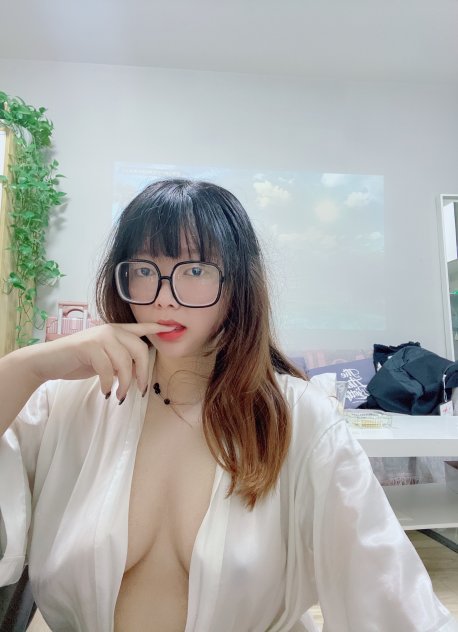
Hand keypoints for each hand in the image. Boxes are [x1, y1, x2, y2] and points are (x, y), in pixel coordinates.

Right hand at [25, 322, 174, 401]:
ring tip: (119, 395)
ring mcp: (100, 337)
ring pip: (125, 362)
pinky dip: (109, 384)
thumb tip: (137, 374)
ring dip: (125, 384)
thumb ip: (120, 359)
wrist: (49, 361)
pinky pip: (108, 369)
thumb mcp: (104, 357)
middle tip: (140, 391)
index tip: (172, 328)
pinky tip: (106, 391)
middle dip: (143, 373)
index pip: (141, 328)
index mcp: (116, 330)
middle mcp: (111, 330)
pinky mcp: (89, 346)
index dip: (157, 328)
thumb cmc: (78, 360)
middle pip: (140, 350)